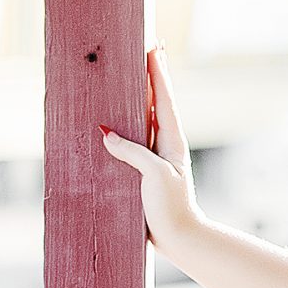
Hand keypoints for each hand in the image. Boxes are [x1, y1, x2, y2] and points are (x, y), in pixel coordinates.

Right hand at [99, 47, 200, 253]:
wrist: (180, 238)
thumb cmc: (172, 207)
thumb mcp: (154, 176)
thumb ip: (134, 152)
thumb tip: (107, 134)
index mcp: (172, 141)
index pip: (164, 100)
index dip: (157, 74)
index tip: (153, 48)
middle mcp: (166, 145)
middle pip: (156, 103)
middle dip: (151, 77)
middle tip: (148, 49)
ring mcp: (156, 157)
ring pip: (145, 119)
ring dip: (139, 97)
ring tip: (132, 75)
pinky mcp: (145, 171)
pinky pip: (133, 140)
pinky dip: (126, 124)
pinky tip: (116, 121)